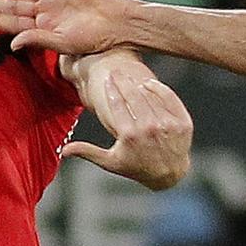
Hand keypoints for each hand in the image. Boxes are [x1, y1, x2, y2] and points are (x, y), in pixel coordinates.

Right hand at [64, 69, 192, 188]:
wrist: (169, 174)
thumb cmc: (136, 167)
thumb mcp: (111, 162)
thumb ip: (88, 152)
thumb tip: (63, 150)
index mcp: (130, 136)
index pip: (117, 104)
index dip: (111, 89)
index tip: (107, 79)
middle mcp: (149, 130)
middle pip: (133, 96)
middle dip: (123, 81)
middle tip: (117, 72)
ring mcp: (167, 126)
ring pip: (150, 96)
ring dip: (139, 84)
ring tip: (130, 77)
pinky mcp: (182, 123)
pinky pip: (170, 98)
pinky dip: (160, 89)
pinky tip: (149, 84)